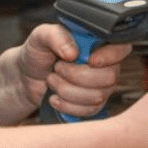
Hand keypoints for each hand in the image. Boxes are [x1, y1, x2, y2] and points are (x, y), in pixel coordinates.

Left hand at [17, 23, 131, 116]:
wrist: (27, 76)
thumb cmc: (38, 51)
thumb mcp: (41, 36)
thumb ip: (56, 36)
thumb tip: (73, 53)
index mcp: (96, 41)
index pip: (121, 48)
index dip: (110, 57)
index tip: (90, 60)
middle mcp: (104, 64)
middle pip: (109, 77)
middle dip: (77, 76)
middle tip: (57, 68)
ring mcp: (100, 86)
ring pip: (98, 96)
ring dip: (68, 90)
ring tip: (52, 80)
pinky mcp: (92, 104)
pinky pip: (89, 111)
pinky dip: (67, 106)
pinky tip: (54, 97)